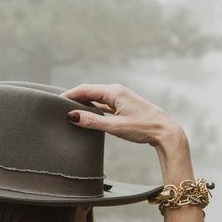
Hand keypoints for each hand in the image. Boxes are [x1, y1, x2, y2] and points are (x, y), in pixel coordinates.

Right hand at [60, 82, 185, 147]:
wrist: (165, 132)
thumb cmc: (143, 128)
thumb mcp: (115, 127)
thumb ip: (92, 121)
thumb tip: (71, 116)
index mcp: (114, 92)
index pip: (85, 89)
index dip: (69, 94)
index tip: (55, 100)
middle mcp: (117, 92)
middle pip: (90, 92)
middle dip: (74, 98)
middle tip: (58, 106)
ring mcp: (121, 99)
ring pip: (97, 99)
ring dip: (84, 104)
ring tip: (69, 111)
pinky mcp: (123, 107)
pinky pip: (104, 105)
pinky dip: (94, 109)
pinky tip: (87, 116)